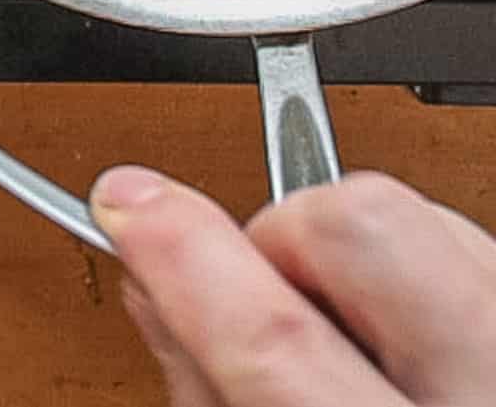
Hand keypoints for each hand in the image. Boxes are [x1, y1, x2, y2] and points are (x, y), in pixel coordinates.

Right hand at [90, 166, 495, 405]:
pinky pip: (472, 248)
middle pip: (367, 232)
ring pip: (426, 219)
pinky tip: (402, 344)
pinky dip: (419, 270)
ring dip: (355, 254)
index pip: (276, 343)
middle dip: (284, 232)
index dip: (184, 256)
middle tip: (261, 289)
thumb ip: (208, 394)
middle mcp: (481, 403)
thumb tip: (152, 282)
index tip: (129, 203)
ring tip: (343, 332)